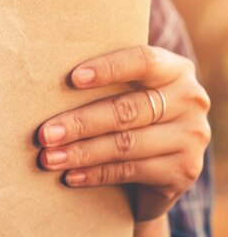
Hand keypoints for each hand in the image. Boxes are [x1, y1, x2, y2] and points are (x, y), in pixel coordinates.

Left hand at [37, 45, 210, 220]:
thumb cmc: (129, 117)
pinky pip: (130, 171)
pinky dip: (95, 174)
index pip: (144, 61)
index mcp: (175, 70)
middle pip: (127, 109)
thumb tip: (44, 82)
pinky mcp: (184, 171)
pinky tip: (71, 176)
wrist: (158, 169)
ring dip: (81, 152)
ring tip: (49, 158)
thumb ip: (102, 84)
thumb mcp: (124, 93)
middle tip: (45, 134)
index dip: (109, 68)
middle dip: (80, 122)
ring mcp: (191, 137)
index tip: (73, 78)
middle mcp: (190, 100)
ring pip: (125, 144)